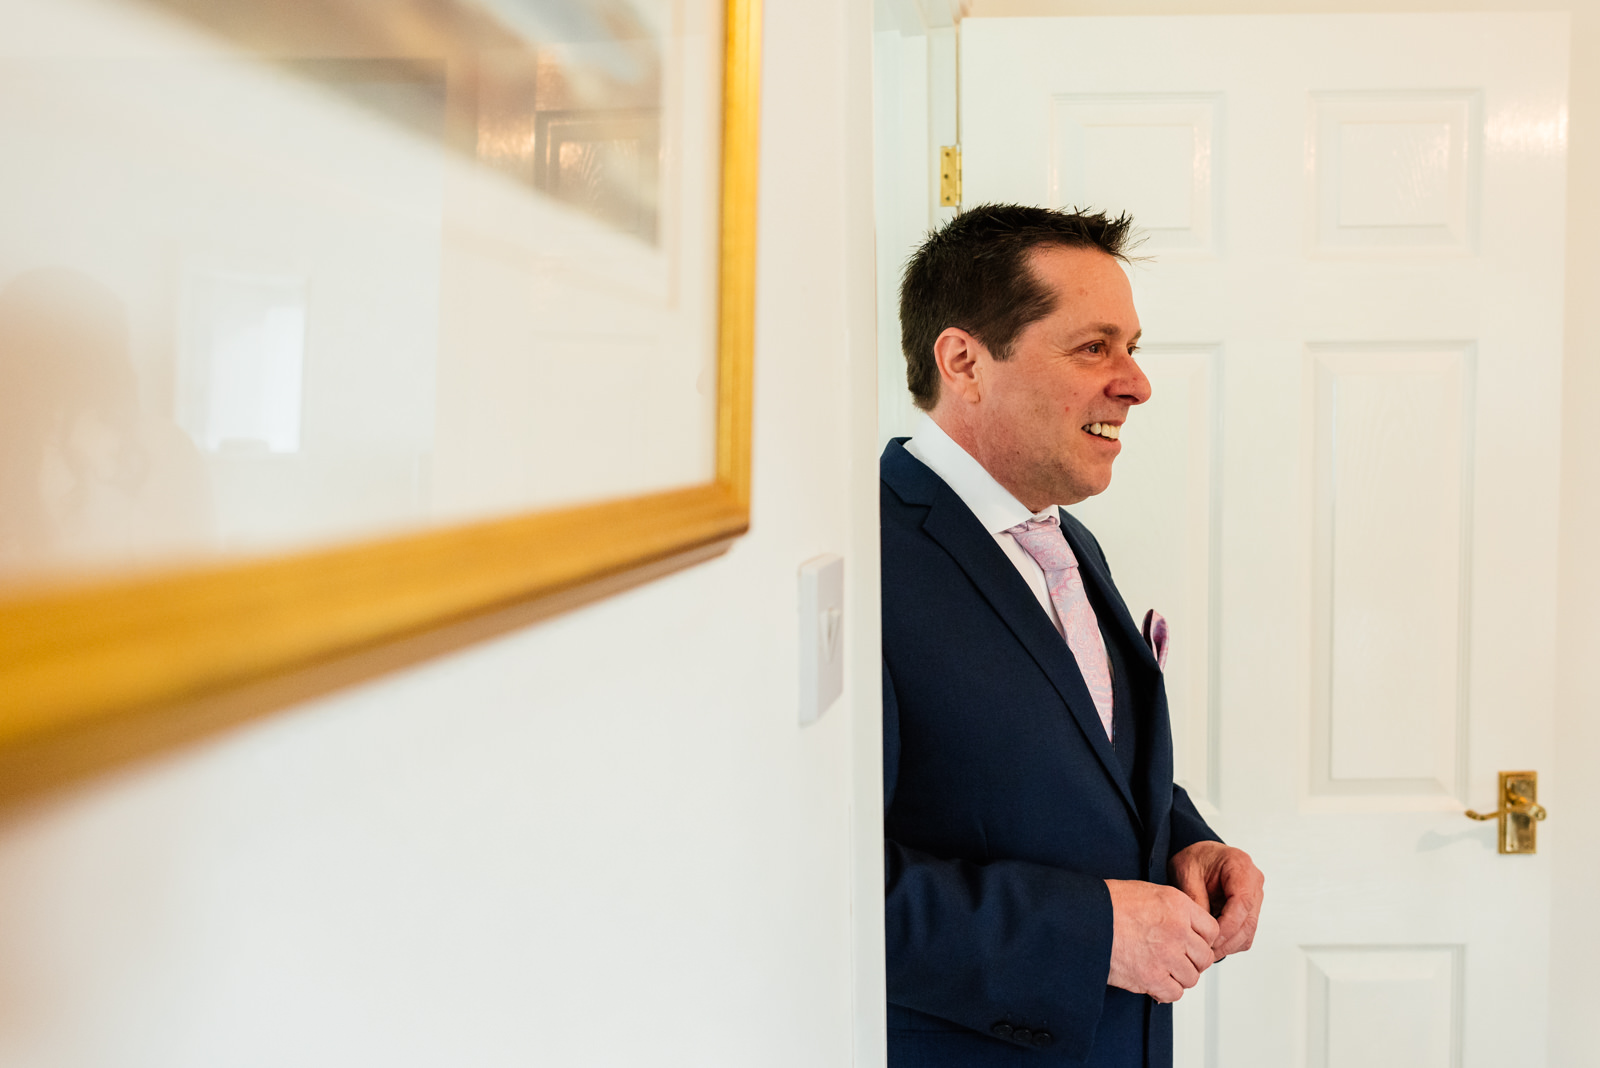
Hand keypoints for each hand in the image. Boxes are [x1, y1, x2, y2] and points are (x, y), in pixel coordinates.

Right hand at [1104, 879, 1218, 1002]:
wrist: (1084, 918)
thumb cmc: (1108, 903)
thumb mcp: (1147, 892)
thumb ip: (1173, 909)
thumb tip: (1186, 926)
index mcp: (1177, 905)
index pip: (1211, 930)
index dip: (1202, 939)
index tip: (1194, 944)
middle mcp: (1177, 930)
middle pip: (1204, 957)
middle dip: (1193, 961)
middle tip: (1179, 960)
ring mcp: (1166, 955)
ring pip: (1191, 977)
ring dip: (1179, 977)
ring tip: (1163, 970)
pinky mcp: (1151, 977)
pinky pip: (1174, 993)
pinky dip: (1166, 991)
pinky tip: (1155, 981)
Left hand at [1169, 841, 1264, 957]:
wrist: (1200, 857)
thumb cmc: (1194, 860)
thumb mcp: (1186, 873)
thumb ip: (1196, 900)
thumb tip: (1204, 931)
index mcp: (1240, 866)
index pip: (1242, 902)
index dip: (1227, 925)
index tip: (1210, 939)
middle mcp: (1254, 881)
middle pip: (1248, 921)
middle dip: (1227, 940)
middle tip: (1205, 951)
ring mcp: (1255, 897)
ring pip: (1249, 931)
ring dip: (1228, 945)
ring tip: (1206, 951)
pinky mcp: (1251, 910)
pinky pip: (1246, 933)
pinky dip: (1231, 942)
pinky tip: (1213, 944)